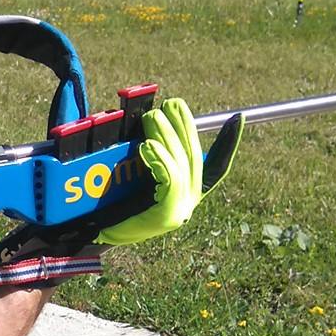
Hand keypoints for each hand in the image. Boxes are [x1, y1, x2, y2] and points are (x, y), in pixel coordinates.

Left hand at [96, 97, 239, 245]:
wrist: (97, 232)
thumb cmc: (114, 202)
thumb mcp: (138, 174)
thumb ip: (153, 154)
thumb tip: (156, 118)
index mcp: (188, 190)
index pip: (216, 166)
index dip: (228, 144)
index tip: (237, 118)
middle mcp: (189, 199)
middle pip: (193, 155)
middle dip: (184, 125)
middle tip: (171, 103)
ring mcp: (181, 208)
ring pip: (180, 162)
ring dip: (166, 136)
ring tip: (153, 116)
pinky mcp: (167, 213)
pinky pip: (169, 178)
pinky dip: (160, 159)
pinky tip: (147, 145)